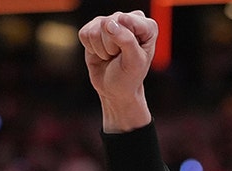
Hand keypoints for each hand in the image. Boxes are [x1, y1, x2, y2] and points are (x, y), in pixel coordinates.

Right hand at [79, 11, 155, 131]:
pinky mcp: (94, 28)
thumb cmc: (128, 77)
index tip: (127, 53)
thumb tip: (108, 23)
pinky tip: (101, 53)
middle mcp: (129, 20)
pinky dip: (91, 48)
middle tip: (119, 57)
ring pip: (95, 30)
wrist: (114, 89)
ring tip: (111, 56)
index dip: (123, 38)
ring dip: (101, 49)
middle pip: (109, 24)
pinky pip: (85, 33)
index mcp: (147, 27)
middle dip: (111, 46)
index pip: (127, 20)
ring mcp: (111, 22)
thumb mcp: (133, 63)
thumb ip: (126, 40)